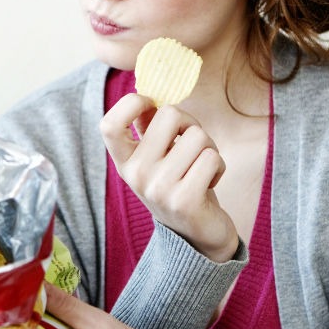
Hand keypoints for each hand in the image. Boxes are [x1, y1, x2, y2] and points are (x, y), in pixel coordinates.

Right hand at [100, 93, 239, 261]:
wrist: (196, 236)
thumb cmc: (179, 183)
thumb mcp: (157, 157)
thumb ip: (150, 127)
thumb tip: (150, 92)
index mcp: (125, 162)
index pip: (109, 125)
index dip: (131, 103)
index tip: (150, 104)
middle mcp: (136, 175)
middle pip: (169, 114)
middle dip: (190, 123)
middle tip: (192, 145)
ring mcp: (159, 189)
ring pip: (198, 136)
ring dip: (209, 148)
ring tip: (201, 168)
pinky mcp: (185, 200)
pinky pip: (213, 158)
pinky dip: (219, 167)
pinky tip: (209, 183)